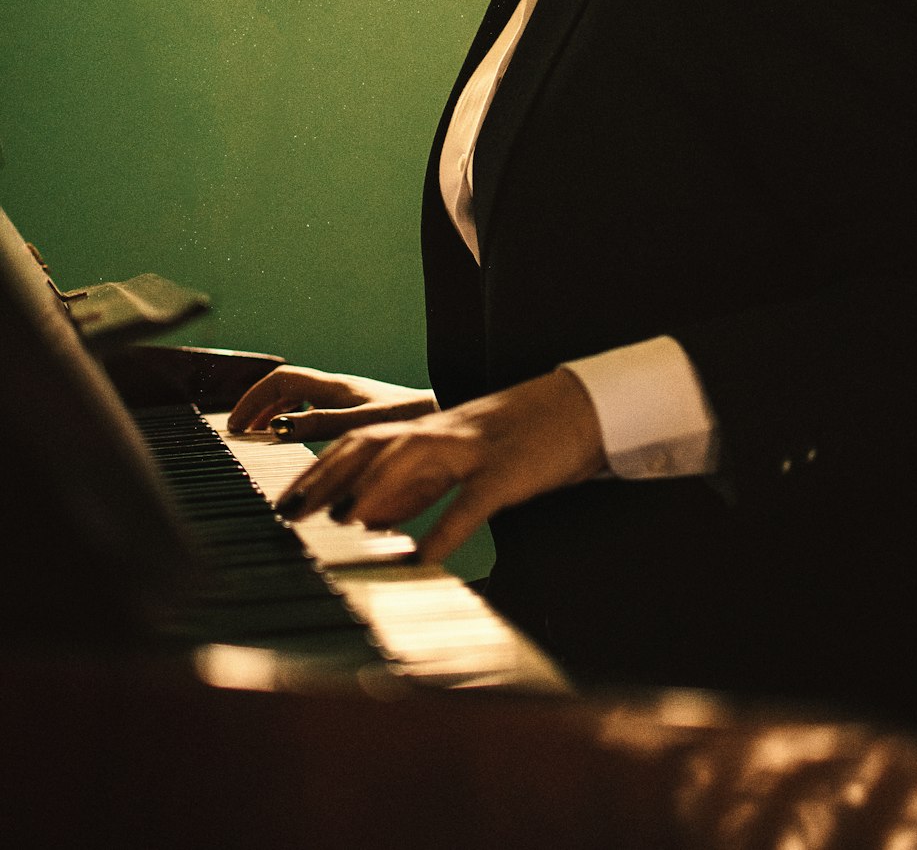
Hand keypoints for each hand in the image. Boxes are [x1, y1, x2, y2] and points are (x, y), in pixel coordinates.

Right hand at [227, 364, 436, 440]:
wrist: (445, 416)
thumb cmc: (409, 420)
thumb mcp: (359, 426)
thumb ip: (319, 426)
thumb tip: (276, 428)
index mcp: (334, 387)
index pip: (281, 380)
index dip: (253, 398)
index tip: (235, 425)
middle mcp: (340, 390)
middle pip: (287, 388)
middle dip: (260, 406)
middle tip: (241, 432)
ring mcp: (351, 400)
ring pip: (302, 399)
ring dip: (278, 415)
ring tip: (262, 439)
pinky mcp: (362, 413)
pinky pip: (319, 411)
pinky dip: (300, 424)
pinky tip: (302, 447)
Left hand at [274, 369, 605, 565]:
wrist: (583, 407)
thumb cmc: (521, 438)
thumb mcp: (461, 460)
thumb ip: (417, 487)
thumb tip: (368, 521)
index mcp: (430, 429)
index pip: (361, 441)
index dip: (319, 469)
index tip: (284, 502)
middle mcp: (443, 432)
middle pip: (373, 443)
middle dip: (326, 476)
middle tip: (291, 513)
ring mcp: (476, 448)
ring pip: (414, 456)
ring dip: (373, 489)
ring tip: (340, 523)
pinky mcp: (509, 471)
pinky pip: (472, 502)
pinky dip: (445, 529)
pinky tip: (424, 559)